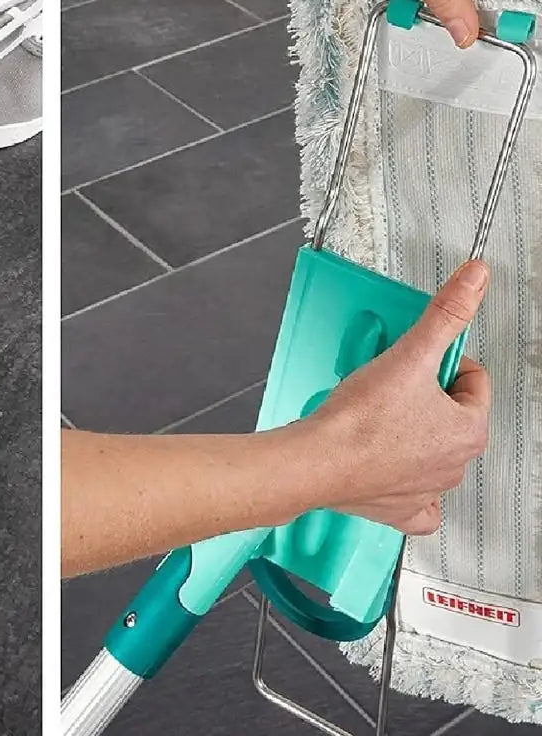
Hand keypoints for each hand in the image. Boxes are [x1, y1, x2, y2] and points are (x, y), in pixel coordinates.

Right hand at [303, 260, 490, 534]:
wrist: (315, 461)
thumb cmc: (358, 421)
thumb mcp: (408, 354)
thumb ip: (445, 314)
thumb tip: (475, 280)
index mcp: (468, 430)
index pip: (473, 381)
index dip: (442, 362)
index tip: (415, 361)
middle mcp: (454, 465)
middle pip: (452, 414)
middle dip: (426, 396)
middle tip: (392, 386)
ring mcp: (427, 489)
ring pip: (432, 451)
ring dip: (412, 432)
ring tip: (378, 416)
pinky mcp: (398, 509)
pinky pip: (417, 503)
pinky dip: (407, 487)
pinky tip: (388, 465)